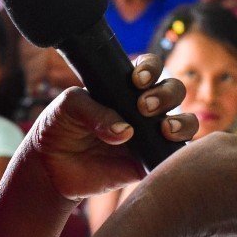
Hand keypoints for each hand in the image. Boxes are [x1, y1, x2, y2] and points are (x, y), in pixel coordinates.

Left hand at [20, 55, 197, 201]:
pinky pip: (175, 158)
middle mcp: (143, 109)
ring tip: (164, 129)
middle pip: (174, 91)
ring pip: (185, 122)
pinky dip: (179, 153)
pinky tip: (166, 151)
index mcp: (124, 88)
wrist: (51, 168)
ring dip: (182, 122)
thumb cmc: (60, 128)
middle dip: (165, 94)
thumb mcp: (68, 107)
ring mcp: (149, 136)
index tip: (137, 81)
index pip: (150, 68)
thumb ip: (93, 111)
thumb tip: (124, 132)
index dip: (151, 68)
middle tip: (143, 107)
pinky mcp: (150, 163)